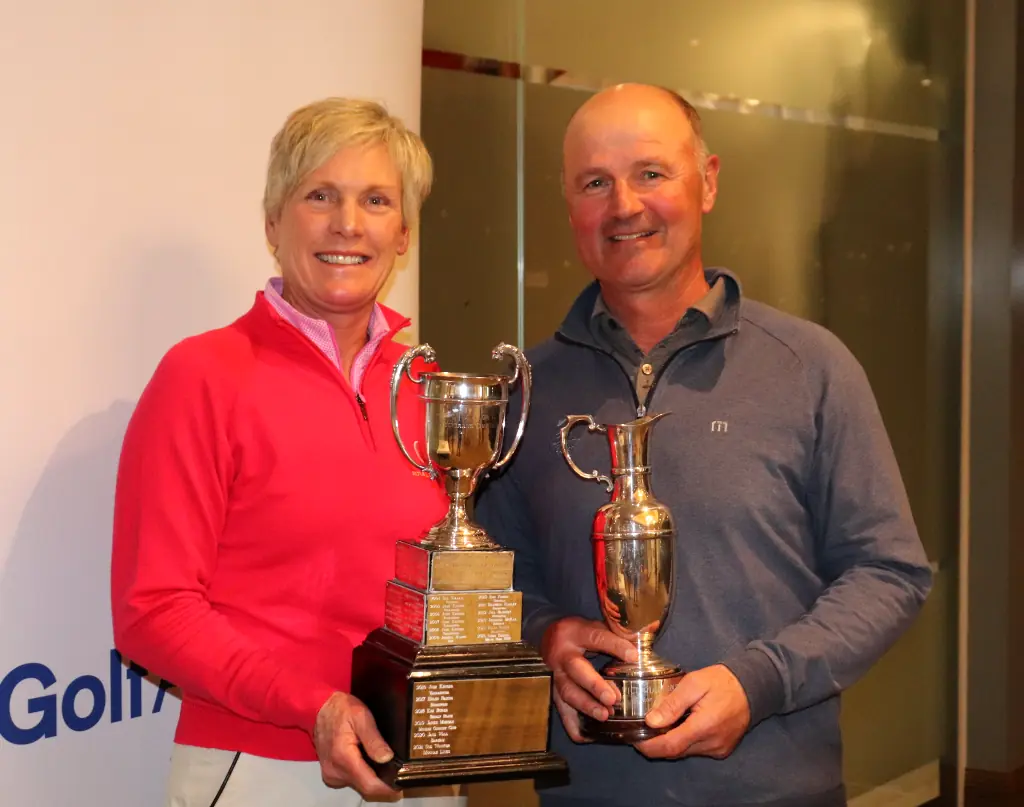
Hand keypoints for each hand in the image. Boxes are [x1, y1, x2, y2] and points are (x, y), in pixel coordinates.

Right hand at [313, 692, 399, 800]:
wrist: (319, 708)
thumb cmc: (340, 709)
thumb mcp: (361, 716)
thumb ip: (373, 739)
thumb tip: (387, 758)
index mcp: (343, 757)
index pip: (369, 784)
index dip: (387, 788)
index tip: (400, 783)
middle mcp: (335, 771)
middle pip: (365, 788)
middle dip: (382, 783)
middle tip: (397, 770)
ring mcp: (331, 774)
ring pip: (359, 785)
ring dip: (372, 778)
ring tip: (384, 763)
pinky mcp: (330, 774)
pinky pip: (351, 781)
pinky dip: (362, 774)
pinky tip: (369, 762)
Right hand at [541, 616, 637, 742]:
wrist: (548, 637)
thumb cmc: (578, 633)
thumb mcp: (593, 626)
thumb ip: (614, 634)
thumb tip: (641, 643)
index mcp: (575, 633)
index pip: (596, 637)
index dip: (615, 647)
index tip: (634, 657)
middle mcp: (562, 654)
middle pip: (576, 670)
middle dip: (594, 685)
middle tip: (613, 699)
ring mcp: (555, 675)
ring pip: (567, 692)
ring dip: (586, 706)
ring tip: (605, 715)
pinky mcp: (553, 691)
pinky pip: (561, 710)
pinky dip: (573, 726)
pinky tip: (587, 736)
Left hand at [634, 664, 750, 759]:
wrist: (753, 688)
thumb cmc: (722, 681)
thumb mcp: (694, 683)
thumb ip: (673, 703)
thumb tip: (651, 721)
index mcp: (704, 726)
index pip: (670, 746)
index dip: (649, 746)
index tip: (633, 738)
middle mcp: (712, 744)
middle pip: (675, 751)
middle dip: (655, 743)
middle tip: (641, 728)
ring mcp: (718, 749)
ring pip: (685, 752)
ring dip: (669, 742)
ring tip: (659, 724)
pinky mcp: (722, 750)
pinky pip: (696, 750)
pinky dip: (683, 741)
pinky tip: (678, 726)